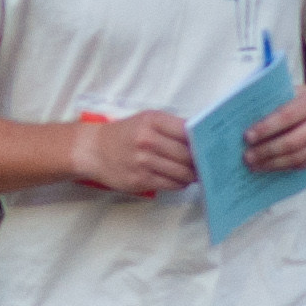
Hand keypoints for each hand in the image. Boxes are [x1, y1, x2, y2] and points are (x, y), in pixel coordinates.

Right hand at [64, 110, 197, 198]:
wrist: (93, 150)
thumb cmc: (124, 134)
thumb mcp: (145, 121)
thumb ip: (171, 127)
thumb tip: (201, 140)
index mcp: (152, 120)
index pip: (188, 131)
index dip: (202, 140)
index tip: (212, 146)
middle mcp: (147, 140)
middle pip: (188, 154)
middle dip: (201, 162)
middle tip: (209, 164)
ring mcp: (144, 161)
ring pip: (182, 172)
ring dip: (193, 175)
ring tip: (196, 174)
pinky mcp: (141, 179)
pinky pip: (171, 184)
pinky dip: (180, 183)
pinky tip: (181, 180)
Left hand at [244, 85, 305, 174]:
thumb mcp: (298, 91)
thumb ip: (278, 101)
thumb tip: (246, 117)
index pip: (287, 116)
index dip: (267, 128)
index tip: (247, 136)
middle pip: (294, 141)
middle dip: (268, 151)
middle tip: (248, 156)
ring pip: (300, 157)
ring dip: (274, 164)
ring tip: (255, 165)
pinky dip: (287, 167)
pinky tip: (271, 167)